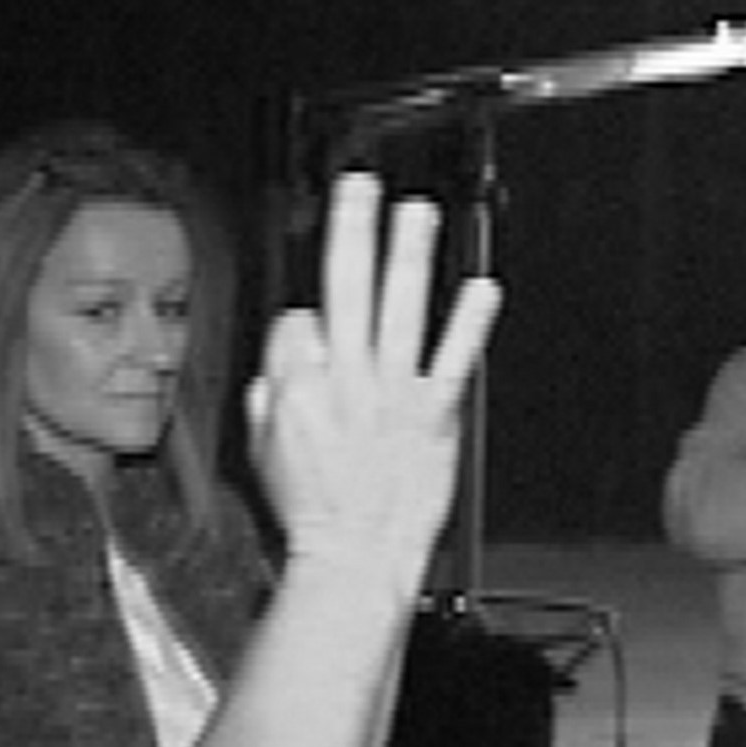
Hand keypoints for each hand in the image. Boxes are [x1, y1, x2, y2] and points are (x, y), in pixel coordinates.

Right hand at [247, 172, 503, 595]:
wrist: (354, 559)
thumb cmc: (313, 517)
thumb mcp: (262, 455)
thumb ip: (267, 403)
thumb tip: (275, 372)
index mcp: (294, 389)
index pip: (297, 321)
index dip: (304, 324)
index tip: (315, 330)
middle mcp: (342, 381)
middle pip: (343, 288)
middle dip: (351, 230)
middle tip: (358, 187)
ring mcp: (389, 394)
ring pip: (398, 309)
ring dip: (408, 254)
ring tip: (416, 211)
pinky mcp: (432, 416)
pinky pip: (450, 359)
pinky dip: (468, 323)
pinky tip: (483, 291)